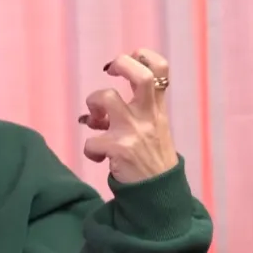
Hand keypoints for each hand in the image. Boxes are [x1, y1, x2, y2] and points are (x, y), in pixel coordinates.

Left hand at [78, 48, 178, 183]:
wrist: (159, 196)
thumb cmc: (153, 161)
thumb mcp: (155, 131)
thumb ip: (137, 114)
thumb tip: (99, 107)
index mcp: (158, 111)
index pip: (161, 71)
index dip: (145, 56)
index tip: (132, 57)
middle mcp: (148, 117)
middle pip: (140, 76)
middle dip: (121, 64)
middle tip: (110, 71)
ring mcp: (133, 132)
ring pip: (105, 98)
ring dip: (93, 106)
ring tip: (95, 121)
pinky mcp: (118, 150)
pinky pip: (91, 142)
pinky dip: (90, 150)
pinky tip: (98, 157)